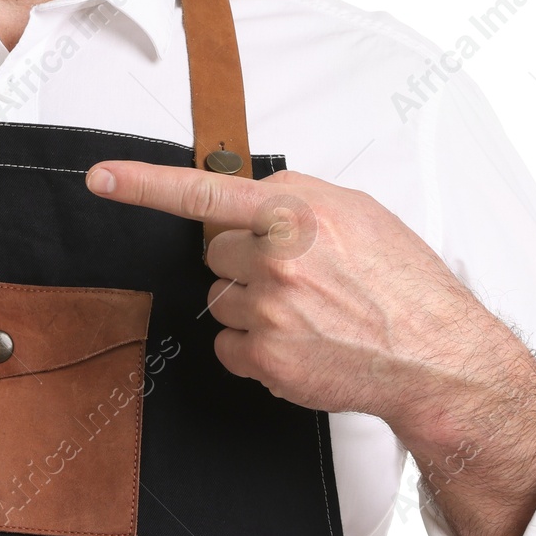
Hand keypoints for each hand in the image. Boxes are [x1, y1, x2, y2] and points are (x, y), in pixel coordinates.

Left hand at [84, 161, 535, 535]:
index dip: (143, 185)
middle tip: (297, 276)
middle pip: (214, 252)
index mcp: (297, 210)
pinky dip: (257, 347)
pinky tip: (301, 343)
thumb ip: (296, 200)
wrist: (435, 355)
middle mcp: (276, 257)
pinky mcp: (267, 357)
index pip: (204, 191)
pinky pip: (229, 345)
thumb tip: (250, 197)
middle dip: (244, 261)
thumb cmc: (403, 281)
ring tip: (307, 313)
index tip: (100, 178)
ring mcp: (269, 309)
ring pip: (220, 300)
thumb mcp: (357, 212)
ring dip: (250, 305)